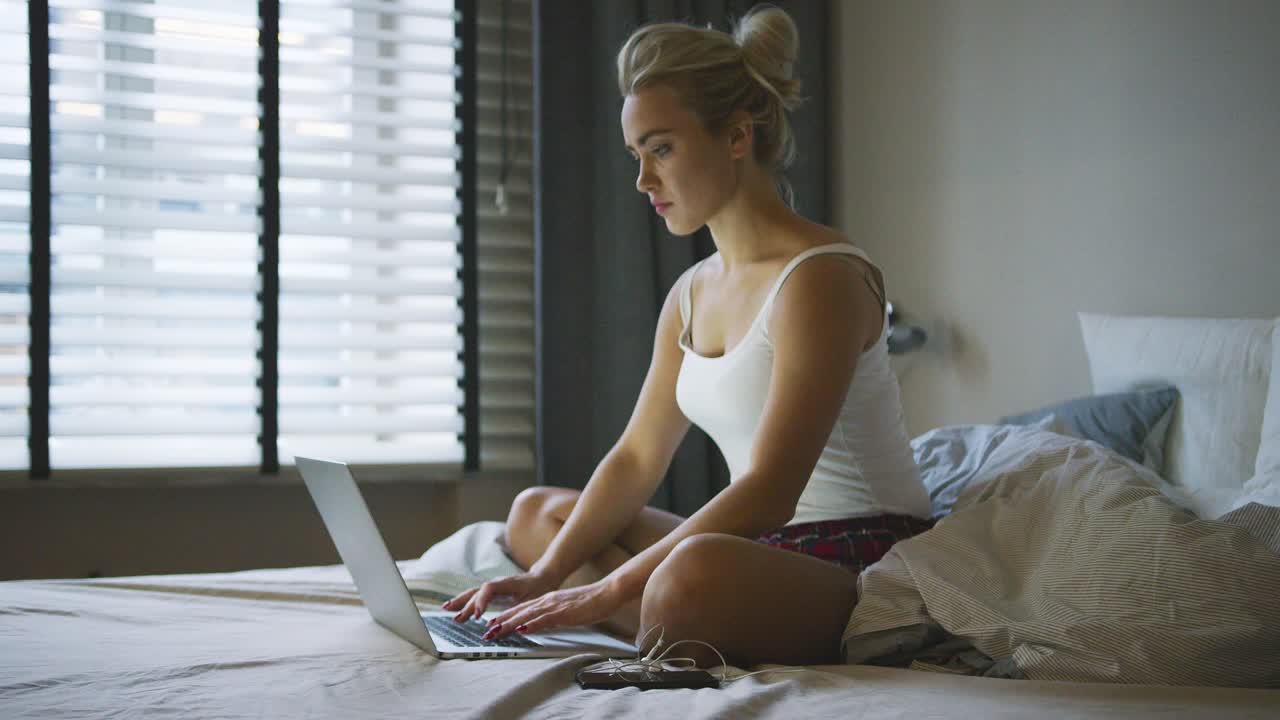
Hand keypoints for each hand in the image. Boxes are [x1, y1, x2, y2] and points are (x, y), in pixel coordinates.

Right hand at [442, 571, 558, 623]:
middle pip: (478, 592)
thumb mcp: (531, 601)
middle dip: (467, 605)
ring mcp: (493, 586)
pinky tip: (454, 607)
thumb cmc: (538, 589)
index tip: (478, 615)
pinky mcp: (491, 591)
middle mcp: (497, 583)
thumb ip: (517, 613)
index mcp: (507, 583)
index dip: (482, 601)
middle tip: (458, 619)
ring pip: (474, 593)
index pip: (489, 589)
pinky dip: (464, 601)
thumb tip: (503, 626)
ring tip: (446, 609)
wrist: (542, 577)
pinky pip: (475, 595)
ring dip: (461, 601)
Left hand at [475, 579, 625, 641]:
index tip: (491, 626)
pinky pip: (545, 619)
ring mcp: (555, 605)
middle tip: (485, 633)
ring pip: (527, 615)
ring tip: (495, 632)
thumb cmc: (591, 602)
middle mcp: (547, 601)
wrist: (608, 592)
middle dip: (501, 622)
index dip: (505, 617)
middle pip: (519, 612)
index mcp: (547, 600)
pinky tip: (522, 630)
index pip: (521, 610)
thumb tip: (542, 625)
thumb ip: (553, 616)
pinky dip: (532, 625)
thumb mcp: (567, 609)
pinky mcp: (564, 612)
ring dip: (509, 625)